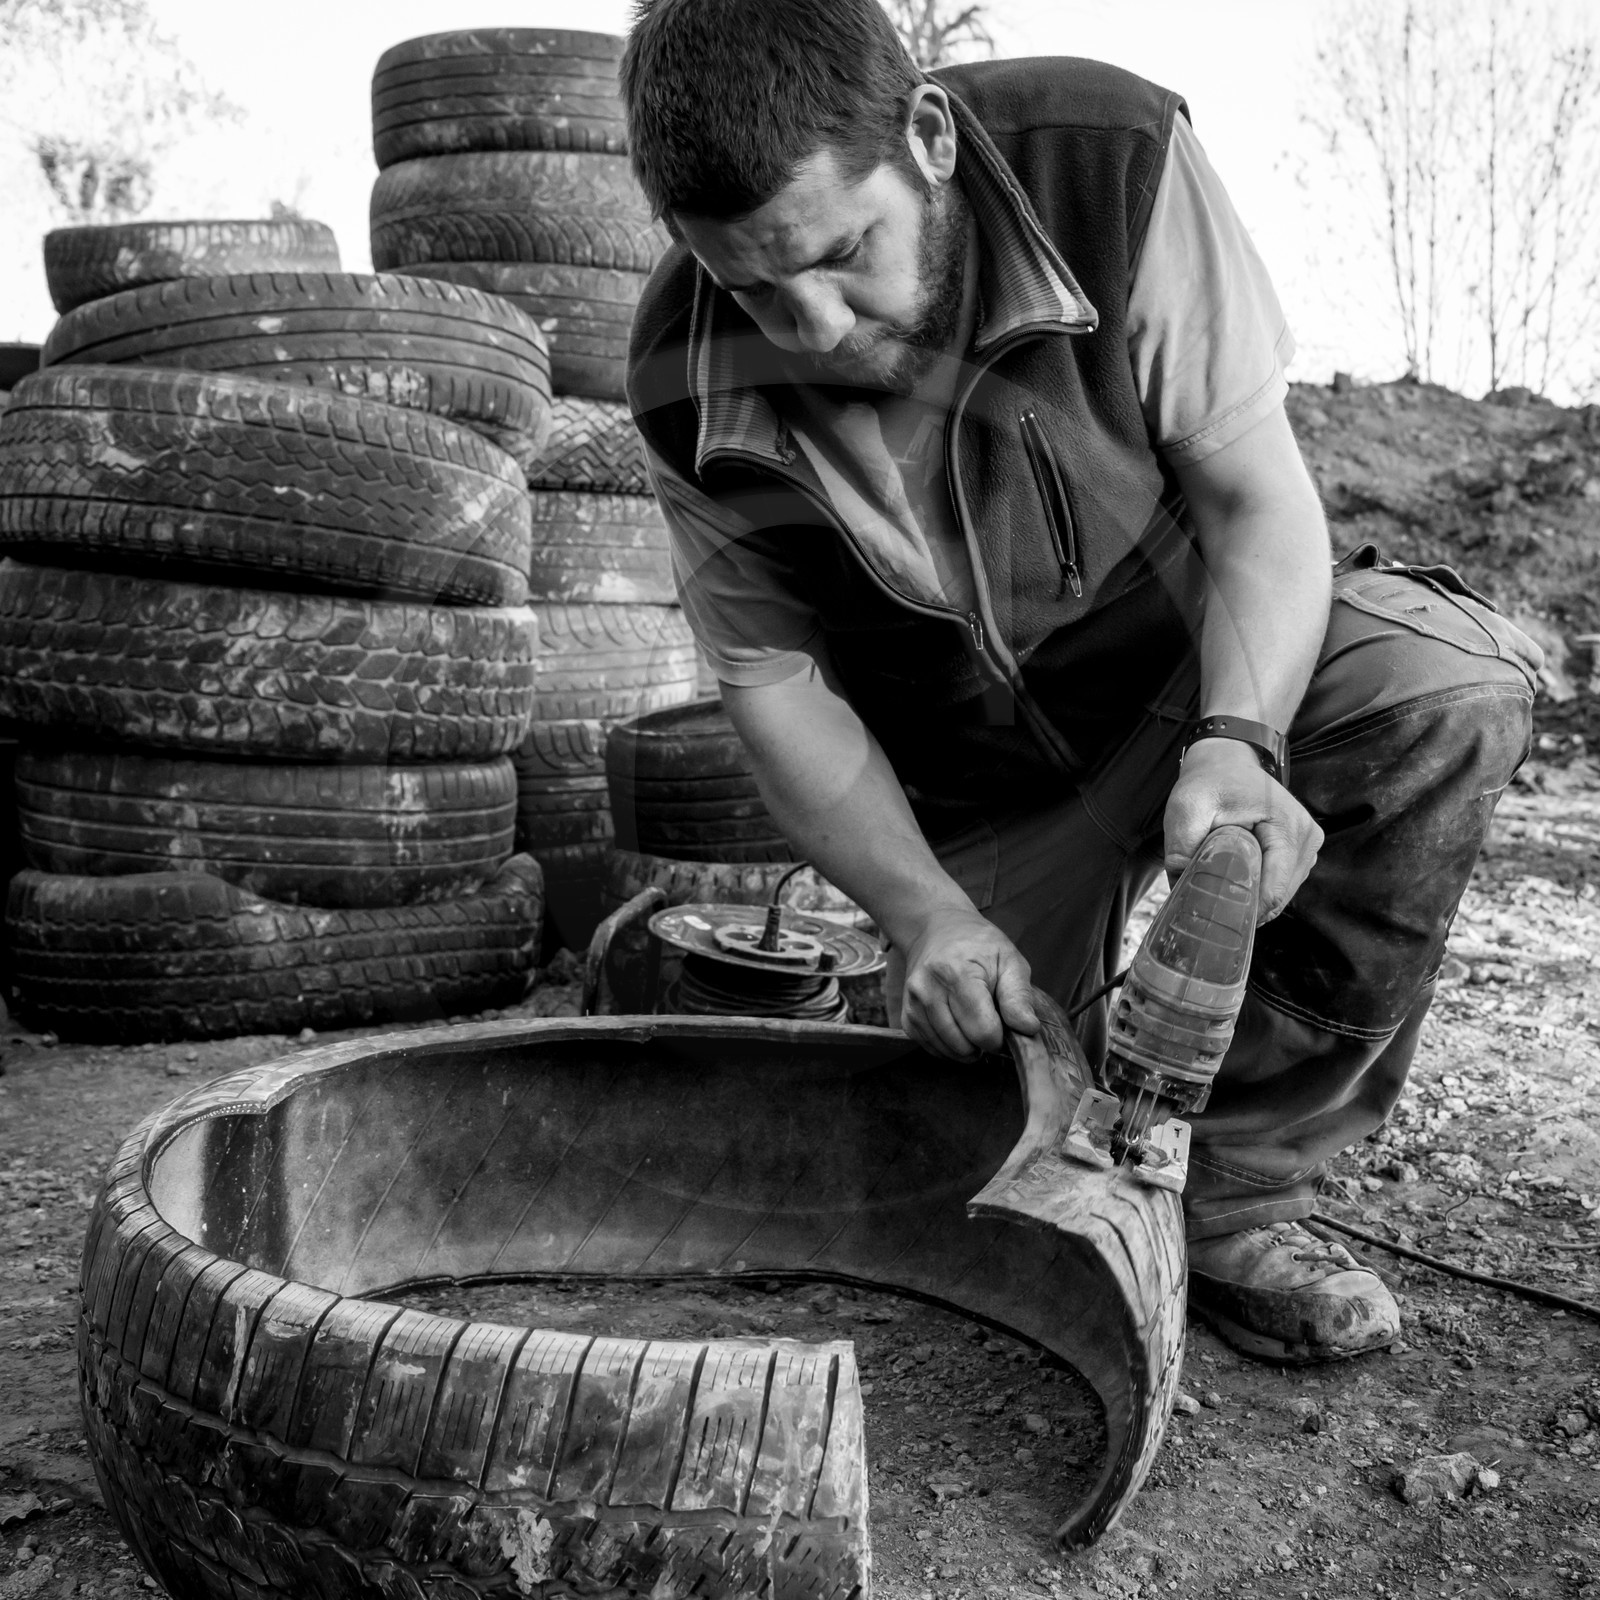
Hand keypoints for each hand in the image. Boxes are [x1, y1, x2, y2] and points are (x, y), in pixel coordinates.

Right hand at [886, 906, 1039, 1059]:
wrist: (937, 929)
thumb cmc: (978, 945)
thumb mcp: (1009, 960)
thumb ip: (1019, 996)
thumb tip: (1028, 1029)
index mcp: (957, 973)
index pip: (983, 1030)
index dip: (1001, 1036)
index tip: (1004, 1023)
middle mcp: (928, 989)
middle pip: (964, 1044)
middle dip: (983, 1043)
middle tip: (990, 1021)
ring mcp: (913, 1004)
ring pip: (947, 1051)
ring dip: (967, 1048)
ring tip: (975, 1024)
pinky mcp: (906, 1016)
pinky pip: (931, 1048)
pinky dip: (949, 1047)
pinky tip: (958, 1028)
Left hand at [1164, 738, 1322, 921]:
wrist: (1227, 760)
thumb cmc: (1209, 782)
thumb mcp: (1187, 808)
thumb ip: (1182, 848)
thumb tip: (1182, 889)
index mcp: (1286, 826)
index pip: (1274, 889)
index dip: (1246, 910)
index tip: (1217, 917)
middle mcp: (1307, 837)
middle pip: (1280, 896)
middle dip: (1247, 905)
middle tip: (1212, 903)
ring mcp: (1309, 844)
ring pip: (1282, 893)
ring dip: (1254, 897)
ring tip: (1223, 886)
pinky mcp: (1302, 849)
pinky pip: (1282, 882)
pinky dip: (1260, 887)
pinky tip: (1238, 879)